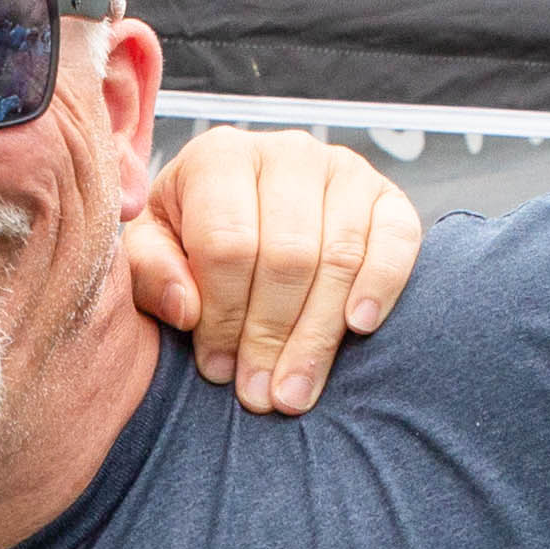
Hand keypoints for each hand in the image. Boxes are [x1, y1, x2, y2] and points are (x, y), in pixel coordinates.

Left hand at [128, 128, 422, 410]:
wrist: (251, 212)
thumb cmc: (192, 237)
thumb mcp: (153, 250)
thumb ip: (153, 275)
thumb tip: (187, 309)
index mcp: (220, 156)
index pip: (228, 243)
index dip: (223, 316)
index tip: (216, 369)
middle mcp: (287, 153)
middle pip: (287, 255)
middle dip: (270, 335)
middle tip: (259, 395)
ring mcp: (344, 170)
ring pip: (339, 257)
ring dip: (318, 335)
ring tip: (296, 391)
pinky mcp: (388, 198)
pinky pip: (396, 242)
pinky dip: (382, 286)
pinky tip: (359, 328)